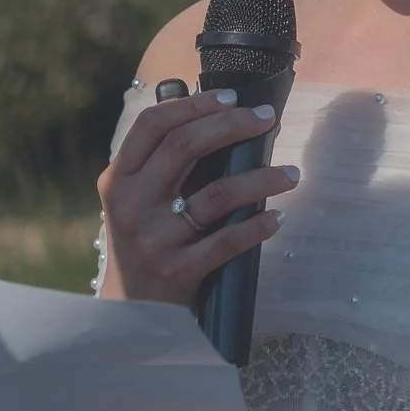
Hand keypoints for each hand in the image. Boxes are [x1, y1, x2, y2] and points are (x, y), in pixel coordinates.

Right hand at [97, 90, 297, 306]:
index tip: (231, 97)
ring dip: (261, 178)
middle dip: (231, 125)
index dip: (194, 105)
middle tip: (266, 119)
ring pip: (216, 194)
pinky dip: (258, 226)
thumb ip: (163, 163)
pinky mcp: (178, 271)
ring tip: (291, 174)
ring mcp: (154, 239)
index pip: (152, 125)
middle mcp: (131, 205)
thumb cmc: (144, 243)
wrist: (132, 312)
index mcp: (118, 179)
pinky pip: (228, 241)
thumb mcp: (135, 200)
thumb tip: (223, 116)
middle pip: (184, 147)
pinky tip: (277, 217)